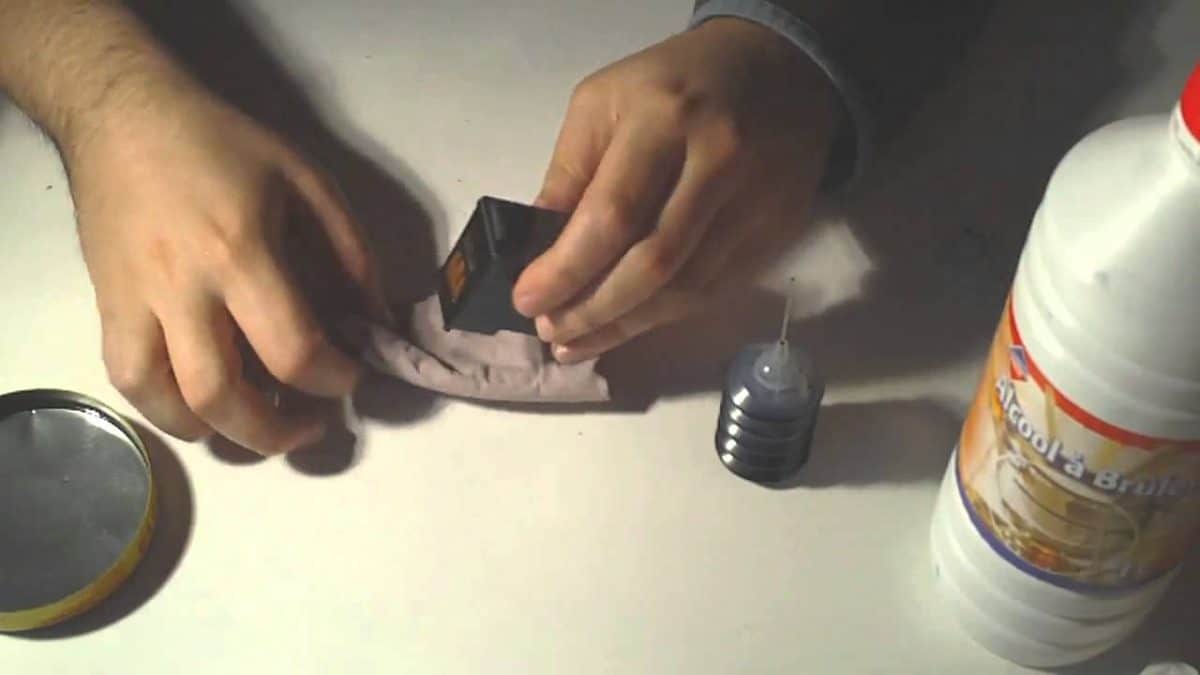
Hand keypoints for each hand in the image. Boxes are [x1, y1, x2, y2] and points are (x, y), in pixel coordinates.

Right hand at [67, 82, 379, 454]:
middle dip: (275, 432)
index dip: (333, 379)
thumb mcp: (307, 179)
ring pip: (166, 401)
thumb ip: (351, 250)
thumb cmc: (222, 144)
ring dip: (217, 433)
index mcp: (240, 252)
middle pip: (222, 395)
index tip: (351, 376)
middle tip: (310, 427)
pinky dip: (164, 409)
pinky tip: (198, 406)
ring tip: (254, 425)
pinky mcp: (106, 305)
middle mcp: (183, 288)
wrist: (123, 116)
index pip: (292, 348)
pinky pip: (126, 379)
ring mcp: (136, 302)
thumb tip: (377, 317)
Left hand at [513, 18, 835, 362]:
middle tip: (549, 331)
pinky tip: (624, 326)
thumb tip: (539, 250)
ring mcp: (758, 200)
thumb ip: (571, 173)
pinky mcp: (777, 228)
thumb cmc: (672, 83)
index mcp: (664, 118)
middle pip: (654, 264)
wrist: (778, 67)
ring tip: (574, 341)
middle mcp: (719, 160)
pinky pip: (714, 290)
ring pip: (687, 289)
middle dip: (592, 310)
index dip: (566, 269)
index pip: (612, 215)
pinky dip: (663, 316)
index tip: (527, 300)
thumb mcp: (603, 102)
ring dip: (624, 326)